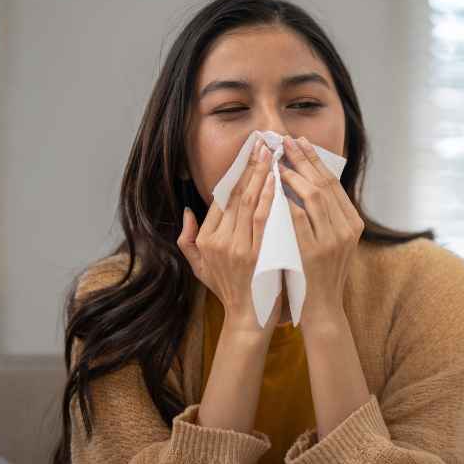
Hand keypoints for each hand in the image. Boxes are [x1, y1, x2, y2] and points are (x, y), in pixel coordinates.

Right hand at [178, 138, 281, 333]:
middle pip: (235, 195)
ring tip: (271, 153)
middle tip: (262, 143)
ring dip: (260, 175)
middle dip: (249, 165)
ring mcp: (238, 248)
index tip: (248, 154)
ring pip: (249, 202)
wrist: (249, 320)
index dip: (235, 173)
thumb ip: (188, 240)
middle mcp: (219, 242)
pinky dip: (269, 198)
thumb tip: (187, 210)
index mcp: (206, 240)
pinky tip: (276, 180)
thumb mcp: (200, 268)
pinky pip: (263, 219)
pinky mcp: (257, 255)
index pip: (221, 198)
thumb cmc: (230, 292)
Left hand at [277, 135, 363, 323]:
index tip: (300, 142)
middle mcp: (347, 229)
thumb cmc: (319, 274)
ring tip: (277, 161)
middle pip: (324, 184)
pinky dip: (286, 200)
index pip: (333, 183)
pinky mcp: (314, 252)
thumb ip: (325, 215)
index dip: (316, 160)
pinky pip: (298, 218)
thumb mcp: (331, 242)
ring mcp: (332, 241)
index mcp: (352, 223)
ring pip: (314, 196)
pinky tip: (273, 188)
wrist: (321, 309)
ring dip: (294, 175)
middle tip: (285, 140)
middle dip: (304, 159)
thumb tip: (306, 181)